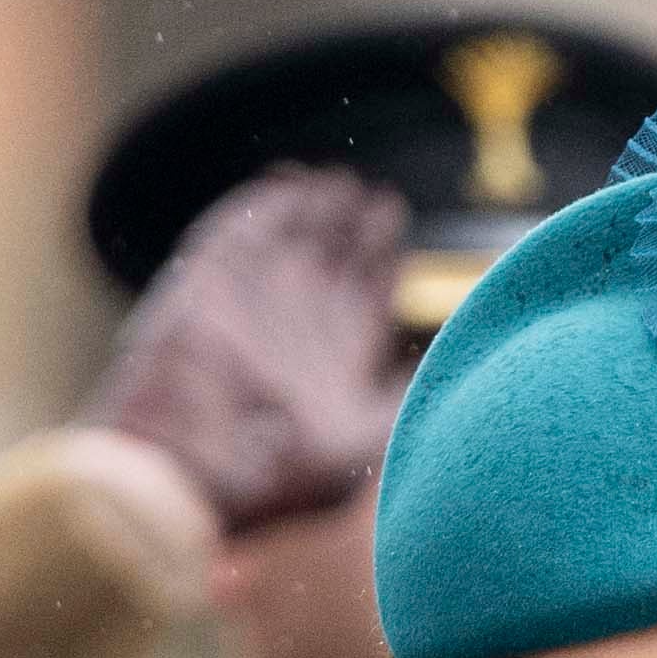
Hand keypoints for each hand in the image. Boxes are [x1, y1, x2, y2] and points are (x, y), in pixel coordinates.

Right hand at [89, 167, 410, 537]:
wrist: (196, 470)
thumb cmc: (283, 474)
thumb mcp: (369, 441)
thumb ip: (408, 398)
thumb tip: (460, 369)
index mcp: (336, 360)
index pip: (366, 296)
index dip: (382, 258)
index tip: (396, 220)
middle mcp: (295, 326)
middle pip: (333, 260)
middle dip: (355, 227)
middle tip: (380, 202)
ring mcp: (251, 301)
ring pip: (291, 238)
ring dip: (315, 207)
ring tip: (341, 184)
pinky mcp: (208, 282)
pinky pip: (239, 230)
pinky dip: (265, 206)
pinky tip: (293, 184)